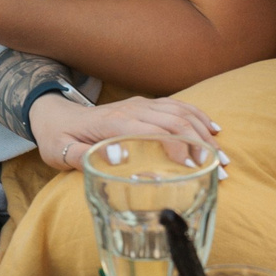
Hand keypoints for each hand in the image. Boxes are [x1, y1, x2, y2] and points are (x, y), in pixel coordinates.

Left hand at [26, 92, 221, 171]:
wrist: (54, 114)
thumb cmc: (59, 138)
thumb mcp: (61, 152)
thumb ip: (83, 156)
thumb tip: (116, 158)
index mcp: (114, 123)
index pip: (156, 131)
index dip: (179, 148)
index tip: (195, 170)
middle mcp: (132, 109)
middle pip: (175, 121)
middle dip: (201, 144)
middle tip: (220, 170)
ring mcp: (139, 104)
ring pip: (180, 112)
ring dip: (204, 133)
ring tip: (222, 157)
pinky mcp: (143, 105)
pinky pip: (176, 105)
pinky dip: (197, 116)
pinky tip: (213, 129)